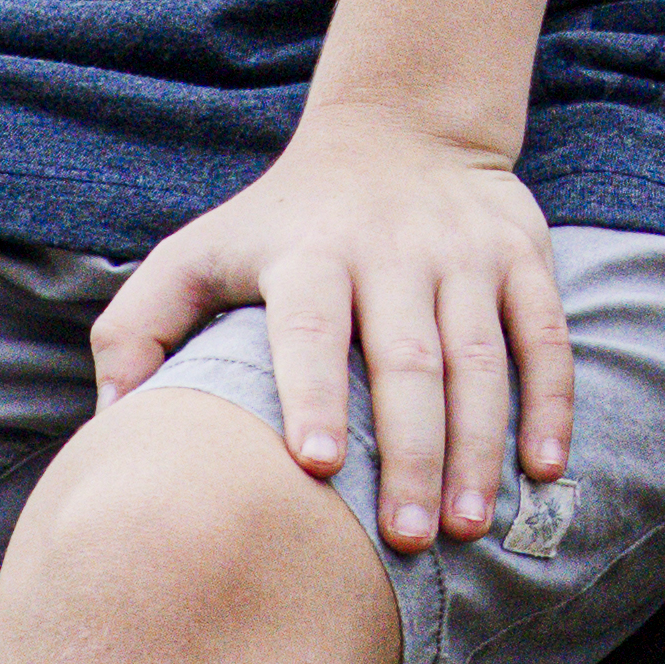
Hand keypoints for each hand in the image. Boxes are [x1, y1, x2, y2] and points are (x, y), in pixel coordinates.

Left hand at [89, 100, 572, 554]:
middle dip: (409, 453)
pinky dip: (551, 402)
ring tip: (466, 524)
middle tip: (403, 537)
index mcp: (309, 253)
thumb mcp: (202, 248)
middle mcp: (391, 250)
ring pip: (480, 357)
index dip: (312, 392)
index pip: (309, 325)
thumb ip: (140, 325)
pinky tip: (544, 468)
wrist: (400, 126)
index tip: (314, 464)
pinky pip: (544, 334)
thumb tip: (113, 419)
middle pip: (406, 358)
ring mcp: (463, 253)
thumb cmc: (284, 217)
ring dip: (479, 446)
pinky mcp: (520, 254)